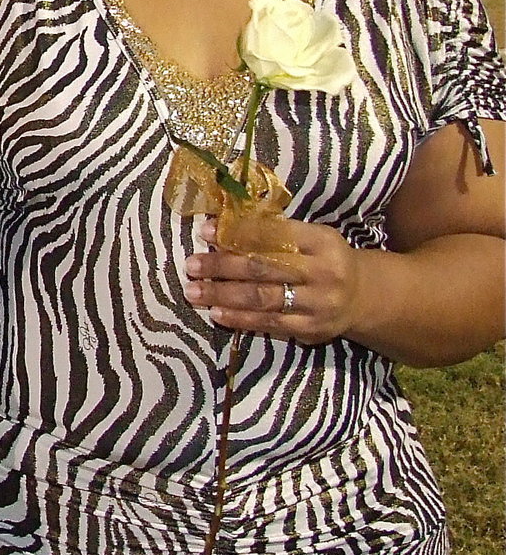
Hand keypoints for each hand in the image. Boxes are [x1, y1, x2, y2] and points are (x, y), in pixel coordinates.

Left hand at [185, 217, 363, 344]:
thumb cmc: (323, 259)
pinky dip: (240, 319)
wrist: (363, 297)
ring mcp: (318, 303)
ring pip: (263, 298)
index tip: (205, 231)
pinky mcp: (311, 328)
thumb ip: (271, 233)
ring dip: (223, 294)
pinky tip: (216, 313)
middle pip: (263, 267)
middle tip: (191, 265)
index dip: (236, 233)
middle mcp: (322, 272)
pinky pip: (269, 324)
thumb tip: (219, 226)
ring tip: (194, 291)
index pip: (273, 235)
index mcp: (320, 240)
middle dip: (222, 266)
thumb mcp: (308, 237)